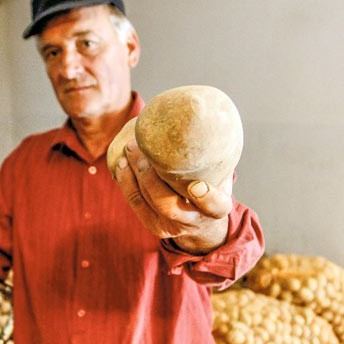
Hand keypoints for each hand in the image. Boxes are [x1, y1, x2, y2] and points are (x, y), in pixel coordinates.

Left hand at [114, 140, 232, 252]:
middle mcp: (193, 221)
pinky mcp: (154, 226)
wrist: (202, 222)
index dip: (206, 197)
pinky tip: (122, 163)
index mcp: (217, 210)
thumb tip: (203, 116)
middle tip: (142, 147)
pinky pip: (136, 203)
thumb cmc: (212, 187)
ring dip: (136, 174)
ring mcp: (171, 227)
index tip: (197, 184)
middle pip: (168, 204)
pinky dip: (126, 182)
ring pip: (149, 201)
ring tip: (130, 148)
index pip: (215, 206)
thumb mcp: (221, 175)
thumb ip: (215, 157)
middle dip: (151, 176)